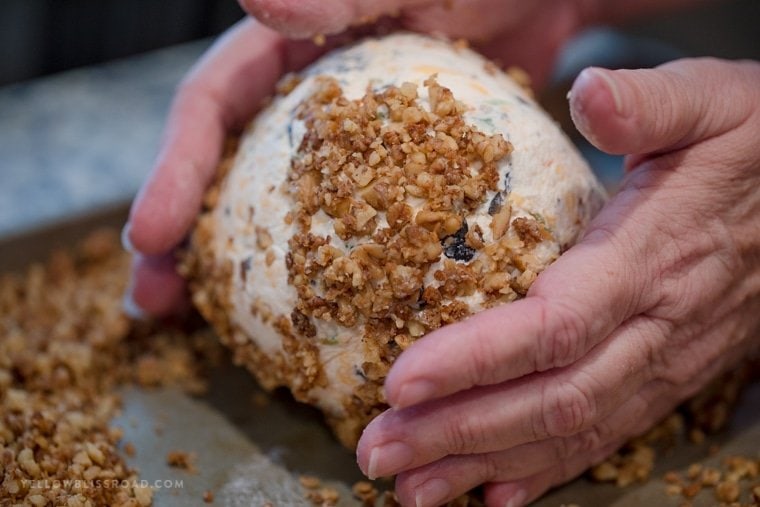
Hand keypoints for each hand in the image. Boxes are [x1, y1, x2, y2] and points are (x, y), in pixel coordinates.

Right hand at [124, 1, 600, 315]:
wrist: (541, 5)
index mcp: (284, 50)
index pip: (209, 106)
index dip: (173, 171)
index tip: (149, 236)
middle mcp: (296, 99)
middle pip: (220, 169)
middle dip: (181, 236)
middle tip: (155, 301)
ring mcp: (335, 144)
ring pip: (266, 205)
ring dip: (234, 265)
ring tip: (210, 327)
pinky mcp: (376, 175)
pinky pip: (335, 224)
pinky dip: (317, 269)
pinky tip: (316, 315)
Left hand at [356, 58, 759, 505]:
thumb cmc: (749, 143)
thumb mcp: (709, 101)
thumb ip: (648, 103)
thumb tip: (588, 92)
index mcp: (649, 259)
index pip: (553, 327)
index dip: (474, 361)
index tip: (398, 384)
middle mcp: (655, 328)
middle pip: (548, 399)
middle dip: (457, 432)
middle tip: (377, 452)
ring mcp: (664, 363)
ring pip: (569, 431)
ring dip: (483, 464)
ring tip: (412, 488)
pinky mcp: (666, 376)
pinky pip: (603, 436)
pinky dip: (544, 473)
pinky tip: (492, 495)